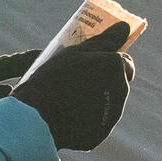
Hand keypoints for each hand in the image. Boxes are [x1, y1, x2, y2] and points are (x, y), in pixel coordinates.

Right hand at [12, 22, 134, 150]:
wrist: (36, 118)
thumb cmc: (53, 78)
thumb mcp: (75, 53)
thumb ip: (103, 41)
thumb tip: (125, 27)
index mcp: (116, 67)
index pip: (125, 62)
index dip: (110, 62)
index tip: (94, 64)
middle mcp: (121, 91)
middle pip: (118, 83)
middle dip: (104, 81)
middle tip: (79, 80)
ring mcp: (112, 115)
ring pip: (110, 103)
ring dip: (97, 99)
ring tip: (70, 98)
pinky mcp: (100, 133)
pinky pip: (98, 122)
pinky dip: (88, 118)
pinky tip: (69, 115)